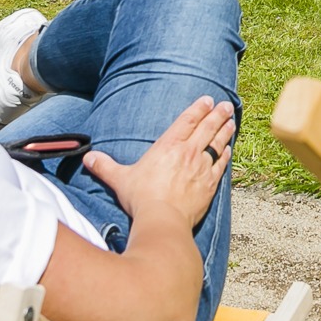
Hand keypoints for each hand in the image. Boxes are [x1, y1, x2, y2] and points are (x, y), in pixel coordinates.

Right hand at [81, 97, 233, 229]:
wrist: (163, 220)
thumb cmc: (141, 198)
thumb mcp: (120, 179)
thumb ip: (105, 167)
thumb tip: (88, 158)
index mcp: (169, 146)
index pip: (187, 121)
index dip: (198, 109)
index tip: (208, 100)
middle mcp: (188, 153)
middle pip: (207, 128)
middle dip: (217, 115)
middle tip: (226, 105)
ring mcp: (201, 168)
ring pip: (217, 144)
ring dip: (225, 131)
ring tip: (231, 121)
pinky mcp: (209, 184)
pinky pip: (221, 165)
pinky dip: (226, 155)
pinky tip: (229, 150)